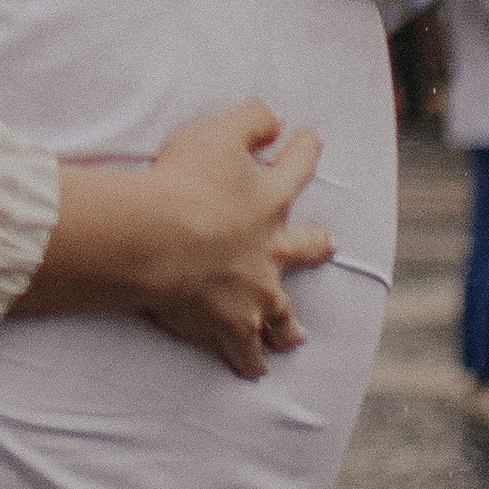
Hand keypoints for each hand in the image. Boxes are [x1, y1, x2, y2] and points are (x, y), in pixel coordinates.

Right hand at [17, 102, 333, 378]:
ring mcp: (255, 294)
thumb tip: (276, 117)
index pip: (297, 166)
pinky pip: (245, 353)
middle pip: (305, 248)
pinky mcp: (230, 327)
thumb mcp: (218, 132)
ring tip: (296, 336)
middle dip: (316, 245)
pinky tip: (252, 371)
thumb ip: (251, 119)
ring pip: (283, 315)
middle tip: (327, 244)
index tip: (311, 138)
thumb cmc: (184, 181)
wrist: (160, 241)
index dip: (304, 148)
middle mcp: (272, 251)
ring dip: (289, 324)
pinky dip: (249, 362)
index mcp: (271, 199)